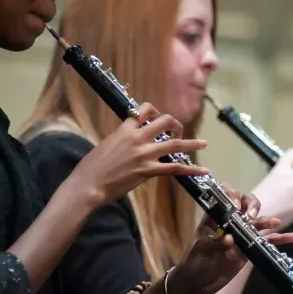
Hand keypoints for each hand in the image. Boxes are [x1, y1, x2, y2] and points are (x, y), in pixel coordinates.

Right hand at [73, 102, 208, 205]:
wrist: (89, 183)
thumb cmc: (92, 166)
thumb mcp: (107, 144)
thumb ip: (122, 140)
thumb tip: (132, 143)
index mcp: (125, 129)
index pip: (144, 109)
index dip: (154, 112)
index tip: (157, 118)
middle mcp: (137, 138)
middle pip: (164, 121)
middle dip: (175, 124)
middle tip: (179, 131)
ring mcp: (144, 154)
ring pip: (174, 143)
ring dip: (192, 143)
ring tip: (203, 143)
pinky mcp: (148, 170)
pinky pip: (175, 168)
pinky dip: (192, 169)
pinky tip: (203, 171)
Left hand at [166, 186, 292, 293]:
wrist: (198, 283)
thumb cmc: (194, 262)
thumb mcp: (202, 250)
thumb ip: (216, 243)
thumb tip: (231, 239)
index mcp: (215, 216)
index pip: (225, 197)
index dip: (232, 196)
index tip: (235, 206)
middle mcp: (230, 221)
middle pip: (245, 204)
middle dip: (251, 205)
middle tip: (250, 217)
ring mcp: (241, 234)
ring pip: (258, 221)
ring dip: (267, 220)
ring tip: (275, 222)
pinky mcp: (249, 248)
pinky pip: (267, 242)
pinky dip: (280, 239)